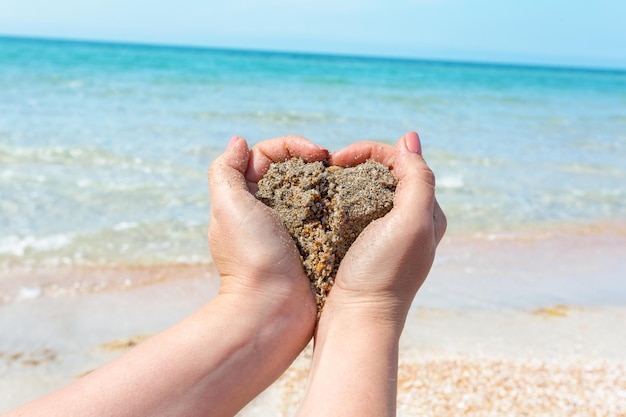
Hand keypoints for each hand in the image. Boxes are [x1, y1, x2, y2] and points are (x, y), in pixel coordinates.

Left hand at [208, 135, 327, 316]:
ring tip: (344, 184)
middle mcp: (266, 209)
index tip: (317, 153)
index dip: (293, 145)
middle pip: (291, 169)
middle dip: (313, 162)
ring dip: (327, 183)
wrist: (273, 309)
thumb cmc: (251, 257)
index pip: (269, 153)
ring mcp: (290, 228)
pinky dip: (336, 207)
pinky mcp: (311, 244)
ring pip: (311, 192)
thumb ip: (226, 170)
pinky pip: (325, 216)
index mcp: (245, 196)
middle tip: (333, 165)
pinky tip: (348, 206)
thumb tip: (238, 141)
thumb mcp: (228, 207)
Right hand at [326, 131, 446, 324]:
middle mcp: (410, 223)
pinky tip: (323, 207)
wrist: (357, 321)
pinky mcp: (364, 249)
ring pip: (368, 192)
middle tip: (330, 168)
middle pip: (385, 174)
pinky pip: (354, 213)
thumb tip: (411, 138)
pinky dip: (339, 202)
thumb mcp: (411, 222)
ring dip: (346, 182)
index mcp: (428, 213)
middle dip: (357, 164)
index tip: (338, 159)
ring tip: (324, 184)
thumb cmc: (383, 273)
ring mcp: (386, 237)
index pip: (402, 162)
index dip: (370, 151)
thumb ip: (417, 179)